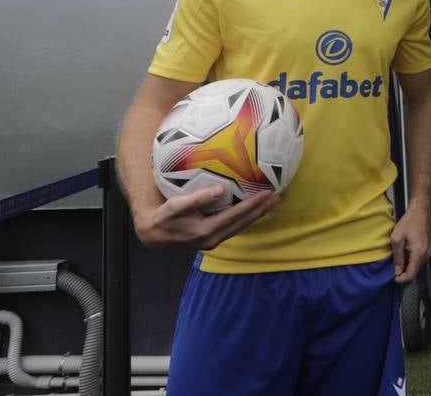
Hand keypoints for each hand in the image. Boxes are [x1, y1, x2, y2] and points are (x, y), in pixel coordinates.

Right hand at [135, 187, 277, 251]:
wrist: (153, 235)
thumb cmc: (163, 217)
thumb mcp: (176, 206)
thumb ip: (197, 198)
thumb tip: (219, 190)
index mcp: (206, 231)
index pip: (235, 216)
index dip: (252, 205)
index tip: (267, 194)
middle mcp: (213, 239)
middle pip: (243, 223)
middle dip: (260, 211)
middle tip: (276, 197)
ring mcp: (213, 241)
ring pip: (240, 227)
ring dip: (256, 215)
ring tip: (271, 202)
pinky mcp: (212, 238)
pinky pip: (234, 227)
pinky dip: (245, 217)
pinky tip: (253, 209)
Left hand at [390, 204, 430, 283]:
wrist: (421, 210)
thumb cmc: (409, 221)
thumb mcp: (397, 239)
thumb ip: (398, 257)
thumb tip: (397, 271)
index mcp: (419, 254)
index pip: (411, 274)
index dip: (401, 279)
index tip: (393, 278)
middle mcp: (426, 255)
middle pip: (415, 272)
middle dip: (404, 274)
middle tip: (393, 271)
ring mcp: (429, 251)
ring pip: (417, 266)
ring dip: (408, 267)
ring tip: (397, 262)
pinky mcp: (428, 248)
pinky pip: (419, 260)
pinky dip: (411, 262)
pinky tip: (404, 256)